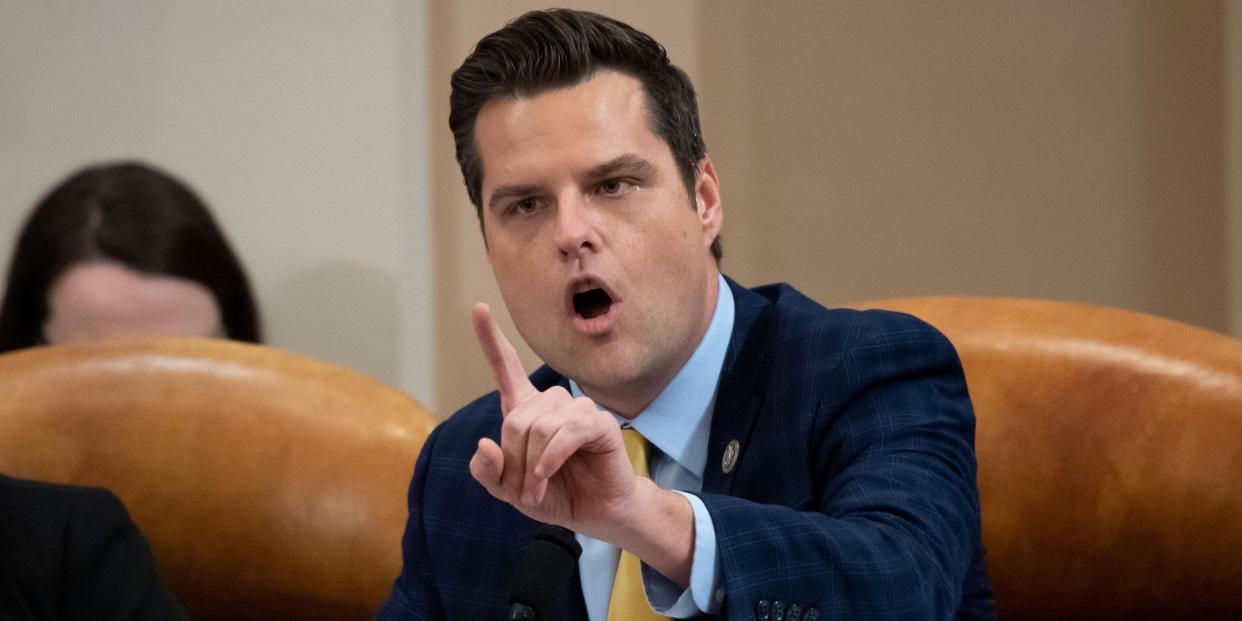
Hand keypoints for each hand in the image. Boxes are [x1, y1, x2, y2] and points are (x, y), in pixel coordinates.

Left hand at [467, 303, 637, 535]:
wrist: (594, 514)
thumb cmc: (554, 494)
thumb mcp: (509, 490)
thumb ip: (488, 472)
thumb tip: (485, 443)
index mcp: (527, 410)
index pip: (507, 368)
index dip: (490, 340)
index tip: (479, 309)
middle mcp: (552, 403)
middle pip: (516, 418)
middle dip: (513, 460)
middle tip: (523, 490)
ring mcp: (577, 410)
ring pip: (539, 426)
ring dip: (532, 465)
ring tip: (538, 489)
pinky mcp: (599, 423)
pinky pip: (566, 432)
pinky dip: (550, 458)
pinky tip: (546, 476)